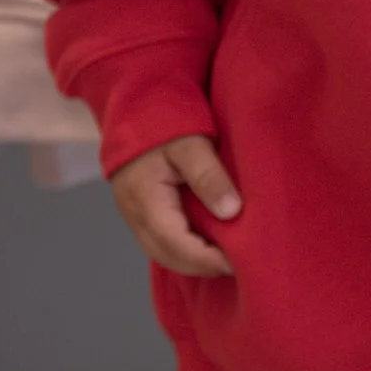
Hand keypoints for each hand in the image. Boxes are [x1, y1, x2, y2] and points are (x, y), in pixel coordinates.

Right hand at [111, 134, 241, 275]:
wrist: (135, 104)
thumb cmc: (164, 120)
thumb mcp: (191, 143)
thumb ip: (209, 176)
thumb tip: (231, 211)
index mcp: (145, 199)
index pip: (175, 244)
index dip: (206, 259)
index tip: (236, 262)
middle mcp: (134, 213)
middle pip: (167, 256)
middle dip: (201, 266)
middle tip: (237, 265)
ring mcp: (133, 214)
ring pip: (162, 252)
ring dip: (192, 261)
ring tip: (225, 258)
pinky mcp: (140, 211)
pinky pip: (160, 241)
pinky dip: (183, 249)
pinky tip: (207, 244)